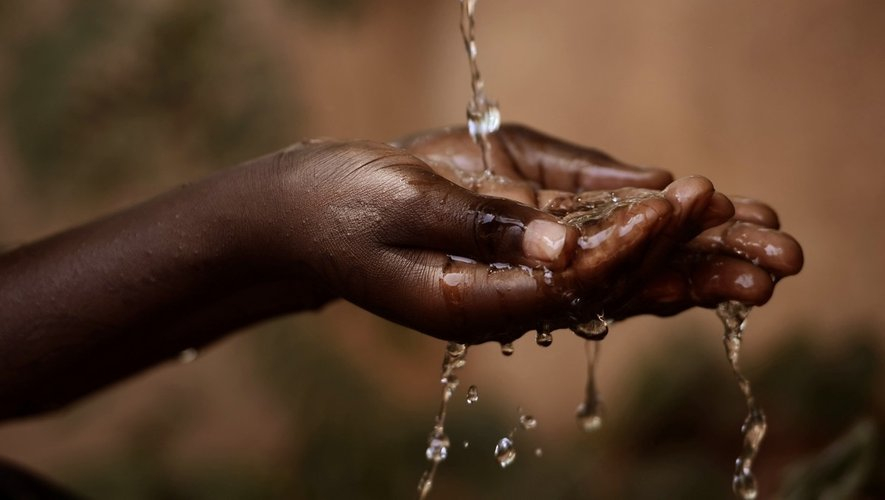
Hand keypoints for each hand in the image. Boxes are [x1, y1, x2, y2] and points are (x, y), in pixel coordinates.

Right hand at [276, 124, 800, 342]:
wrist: (305, 212)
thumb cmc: (339, 205)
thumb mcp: (401, 208)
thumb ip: (480, 228)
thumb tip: (564, 248)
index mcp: (467, 304)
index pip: (569, 284)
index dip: (631, 247)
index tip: (683, 205)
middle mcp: (497, 303)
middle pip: (607, 290)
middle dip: (686, 262)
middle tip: (766, 238)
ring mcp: (505, 284)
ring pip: (605, 273)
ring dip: (679, 251)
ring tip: (749, 228)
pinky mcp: (508, 259)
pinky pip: (582, 252)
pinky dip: (635, 235)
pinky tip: (682, 217)